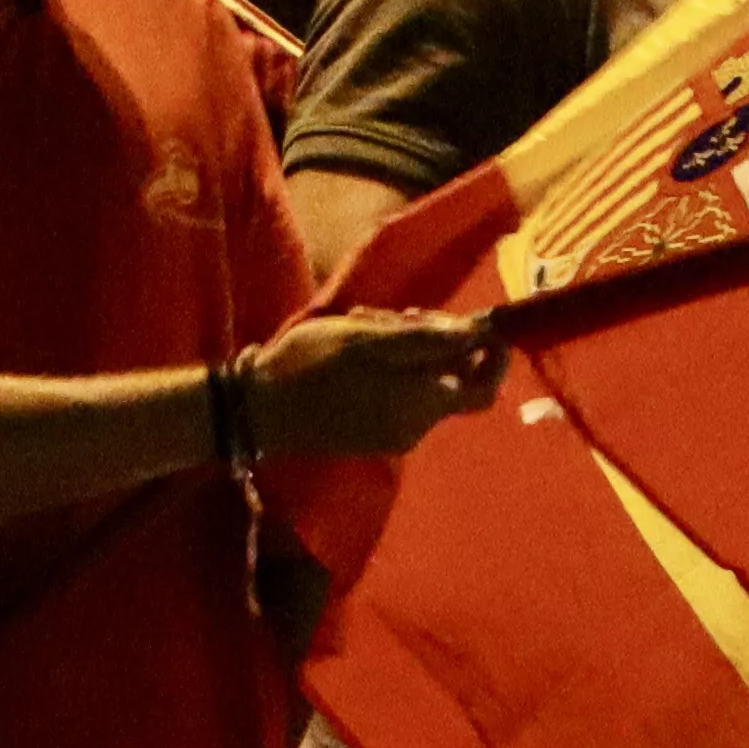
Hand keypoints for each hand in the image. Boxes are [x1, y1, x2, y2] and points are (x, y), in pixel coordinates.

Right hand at [246, 310, 505, 458]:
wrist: (257, 410)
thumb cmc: (312, 366)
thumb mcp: (371, 339)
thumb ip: (429, 340)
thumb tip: (479, 335)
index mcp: (423, 403)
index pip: (484, 389)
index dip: (492, 357)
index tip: (481, 324)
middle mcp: (415, 427)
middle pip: (450, 379)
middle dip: (435, 340)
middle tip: (402, 312)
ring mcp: (391, 435)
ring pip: (421, 383)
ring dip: (406, 348)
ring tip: (366, 322)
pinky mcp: (369, 434)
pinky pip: (397, 396)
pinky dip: (389, 368)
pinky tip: (356, 347)